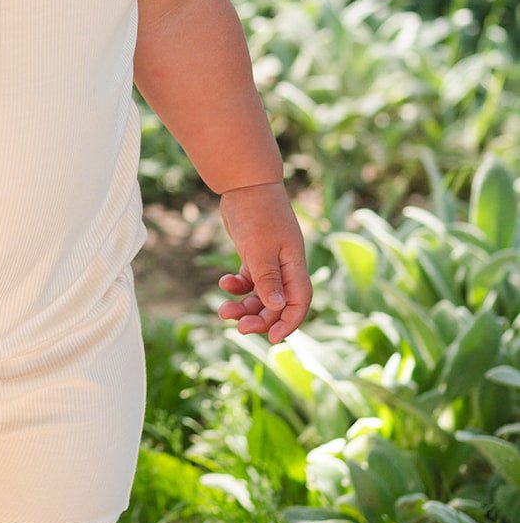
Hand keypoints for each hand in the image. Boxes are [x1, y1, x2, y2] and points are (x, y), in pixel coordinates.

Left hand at [216, 183, 310, 342]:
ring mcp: (270, 260)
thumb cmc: (256, 213)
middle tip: (238, 328)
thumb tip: (277, 308)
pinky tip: (224, 282)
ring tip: (223, 311)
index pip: (299, 302)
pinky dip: (237, 286)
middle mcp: (285, 265)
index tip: (272, 339)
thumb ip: (268, 279)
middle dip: (260, 318)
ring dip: (244, 305)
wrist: (243, 183)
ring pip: (260, 294)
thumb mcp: (260, 249)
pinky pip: (249, 280)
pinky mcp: (254, 254)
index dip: (289, 322)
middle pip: (277, 303)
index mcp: (294, 265)